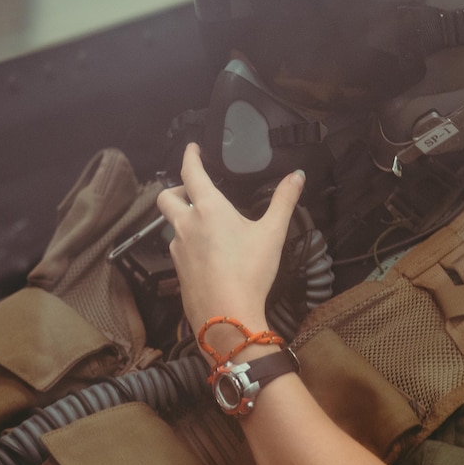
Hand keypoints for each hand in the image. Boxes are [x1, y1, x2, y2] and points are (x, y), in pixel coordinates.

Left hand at [157, 143, 304, 350]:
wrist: (227, 317)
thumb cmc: (250, 271)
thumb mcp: (272, 233)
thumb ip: (284, 201)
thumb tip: (297, 175)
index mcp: (208, 208)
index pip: (190, 172)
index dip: (190, 156)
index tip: (192, 148)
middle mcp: (186, 224)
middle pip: (166, 197)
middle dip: (176, 189)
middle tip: (192, 190)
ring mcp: (178, 249)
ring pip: (171, 225)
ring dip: (183, 218)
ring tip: (205, 224)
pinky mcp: (178, 271)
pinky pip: (178, 248)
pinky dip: (188, 243)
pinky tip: (207, 254)